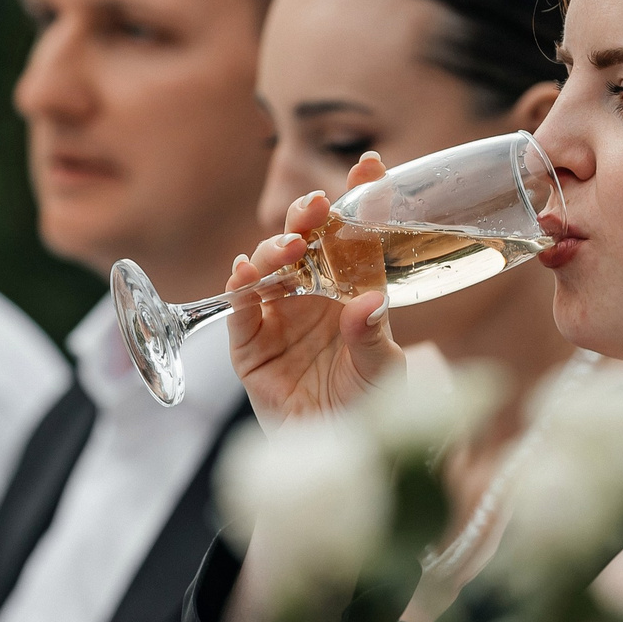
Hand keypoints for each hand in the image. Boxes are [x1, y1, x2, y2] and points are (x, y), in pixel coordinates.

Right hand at [228, 155, 405, 428]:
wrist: (336, 457)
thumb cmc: (368, 411)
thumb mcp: (382, 373)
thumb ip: (373, 337)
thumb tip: (367, 300)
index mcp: (352, 291)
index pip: (357, 237)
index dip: (361, 199)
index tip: (371, 164)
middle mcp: (313, 297)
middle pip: (307, 244)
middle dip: (309, 218)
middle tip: (317, 204)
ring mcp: (279, 319)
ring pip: (270, 271)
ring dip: (275, 252)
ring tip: (289, 247)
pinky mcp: (250, 348)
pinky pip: (240, 313)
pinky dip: (240, 291)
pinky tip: (244, 271)